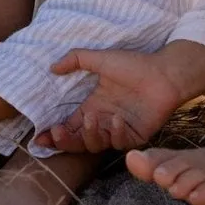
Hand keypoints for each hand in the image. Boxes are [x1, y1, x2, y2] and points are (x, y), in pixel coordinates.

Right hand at [34, 48, 184, 152]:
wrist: (165, 72)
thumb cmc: (135, 64)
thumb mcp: (101, 59)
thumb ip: (76, 60)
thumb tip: (52, 67)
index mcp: (93, 106)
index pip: (68, 126)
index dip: (54, 134)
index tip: (39, 137)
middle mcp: (102, 120)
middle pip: (77, 141)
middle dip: (66, 140)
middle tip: (59, 131)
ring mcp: (118, 130)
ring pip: (95, 145)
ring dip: (89, 135)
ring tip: (92, 118)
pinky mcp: (135, 136)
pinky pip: (119, 143)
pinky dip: (115, 134)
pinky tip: (117, 120)